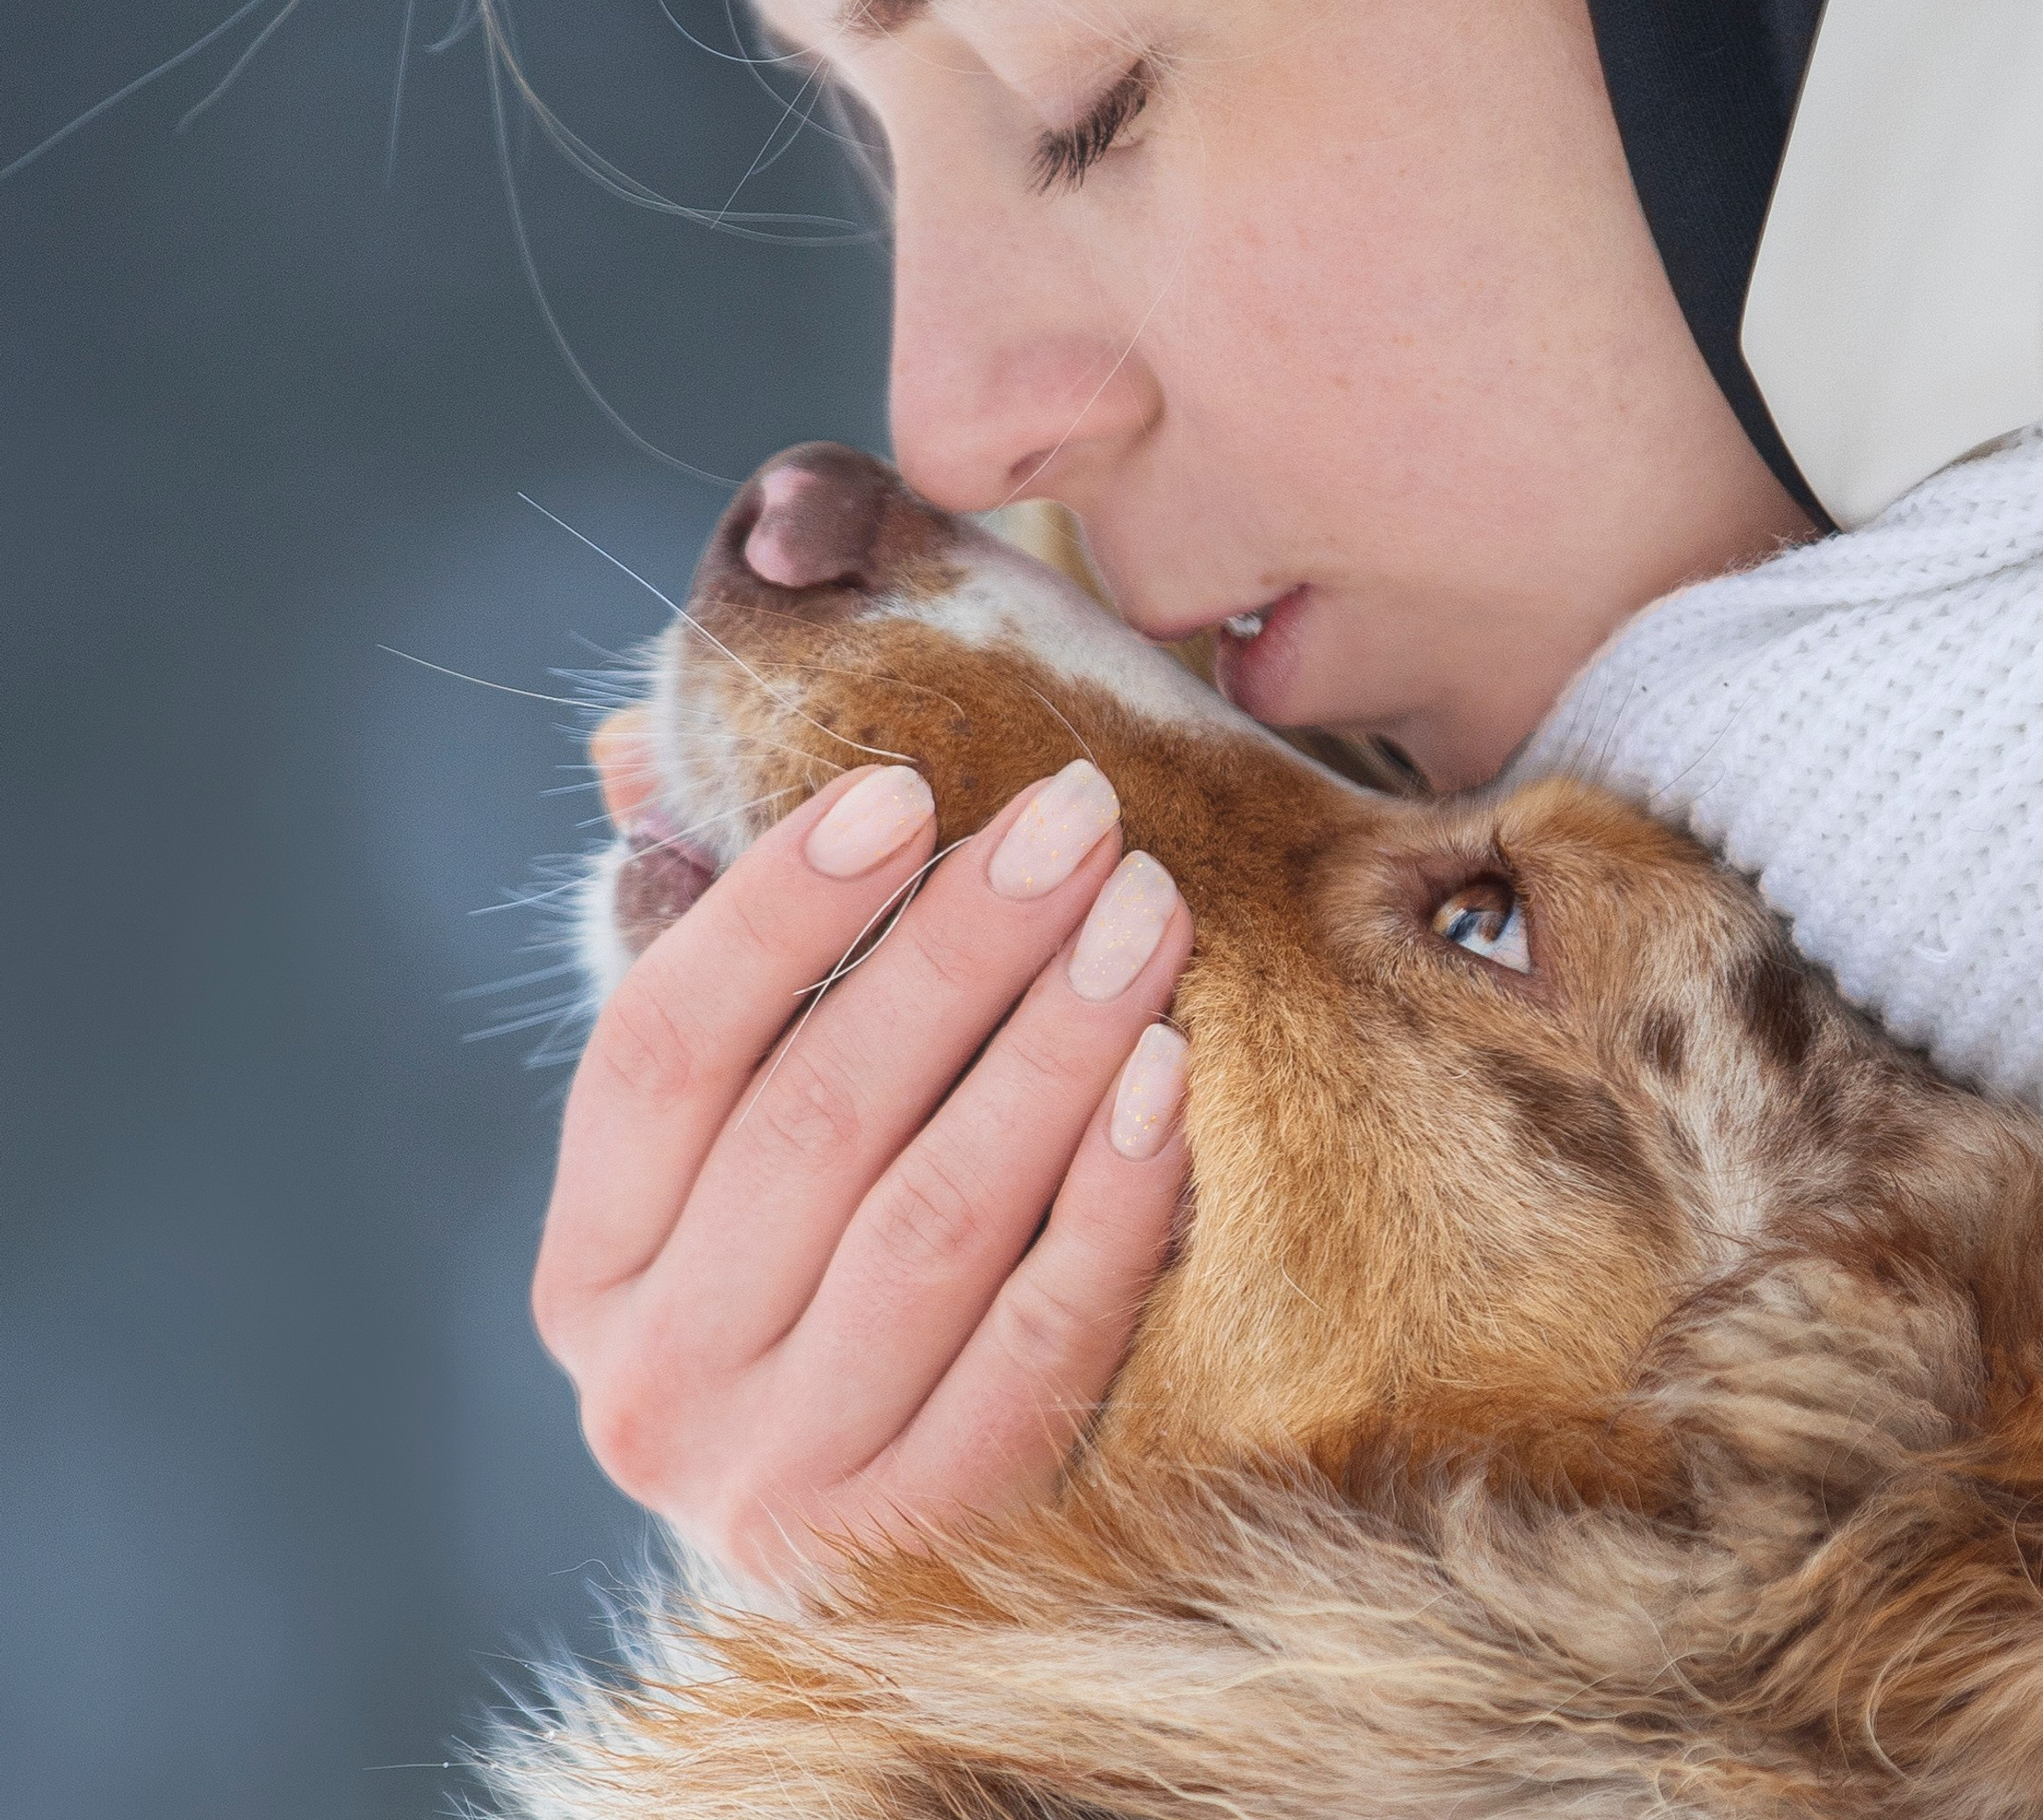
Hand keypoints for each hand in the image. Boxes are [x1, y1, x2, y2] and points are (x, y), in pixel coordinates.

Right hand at [532, 722, 1192, 1585]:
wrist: (859, 1564)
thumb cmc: (800, 1290)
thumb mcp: (726, 1154)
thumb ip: (707, 978)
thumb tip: (648, 765)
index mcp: (588, 1269)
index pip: (659, 1050)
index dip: (778, 908)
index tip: (905, 789)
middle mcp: (657, 1382)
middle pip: (817, 1117)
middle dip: (960, 946)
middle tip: (1077, 817)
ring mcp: (786, 1479)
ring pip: (936, 1217)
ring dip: (1053, 1043)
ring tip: (1144, 914)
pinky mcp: (931, 1535)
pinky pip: (1040, 1345)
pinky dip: (1109, 1204)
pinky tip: (1167, 1078)